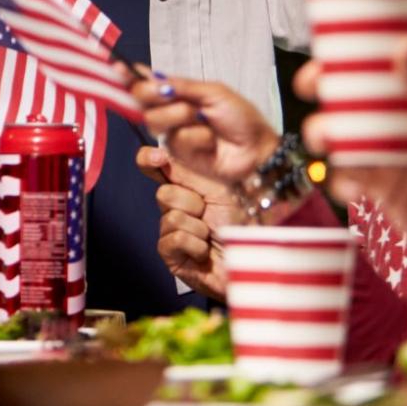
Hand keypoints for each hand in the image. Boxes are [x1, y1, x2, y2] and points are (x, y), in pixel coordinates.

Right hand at [132, 74, 280, 184]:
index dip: (130, 76)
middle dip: (154, 96)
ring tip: (202, 120)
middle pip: (142, 100)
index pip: (148, 83)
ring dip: (179, 116)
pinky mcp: (178, 155)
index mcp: (180, 93)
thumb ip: (182, 86)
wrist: (256, 150)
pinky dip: (195, 137)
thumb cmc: (241, 118)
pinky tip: (209, 142)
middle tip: (170, 95)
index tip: (116, 68)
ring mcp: (173, 133)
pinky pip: (174, 140)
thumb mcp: (214, 92)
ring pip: (155, 120)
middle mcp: (171, 111)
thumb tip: (152, 78)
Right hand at [136, 145, 238, 297]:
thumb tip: (166, 144)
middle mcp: (177, 205)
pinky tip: (206, 252)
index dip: (148, 159)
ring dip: (199, 228)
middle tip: (212, 214)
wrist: (258, 261)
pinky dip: (195, 246)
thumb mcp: (222, 185)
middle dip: (193, 203)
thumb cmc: (249, 222)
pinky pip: (173, 239)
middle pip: (164, 193)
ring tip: (213, 236)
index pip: (154, 166)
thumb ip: (192, 162)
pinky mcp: (170, 255)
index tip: (158, 157)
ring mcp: (172, 231)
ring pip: (171, 217)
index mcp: (188, 184)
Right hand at [297, 48, 406, 290]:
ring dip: (331, 130)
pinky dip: (344, 177)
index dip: (360, 53)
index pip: (399, 62)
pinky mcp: (391, 187)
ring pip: (356, 130)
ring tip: (320, 137)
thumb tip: (406, 48)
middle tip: (309, 83)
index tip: (331, 52)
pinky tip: (344, 184)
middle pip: (368, 90)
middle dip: (332, 86)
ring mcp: (405, 152)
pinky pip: (357, 174)